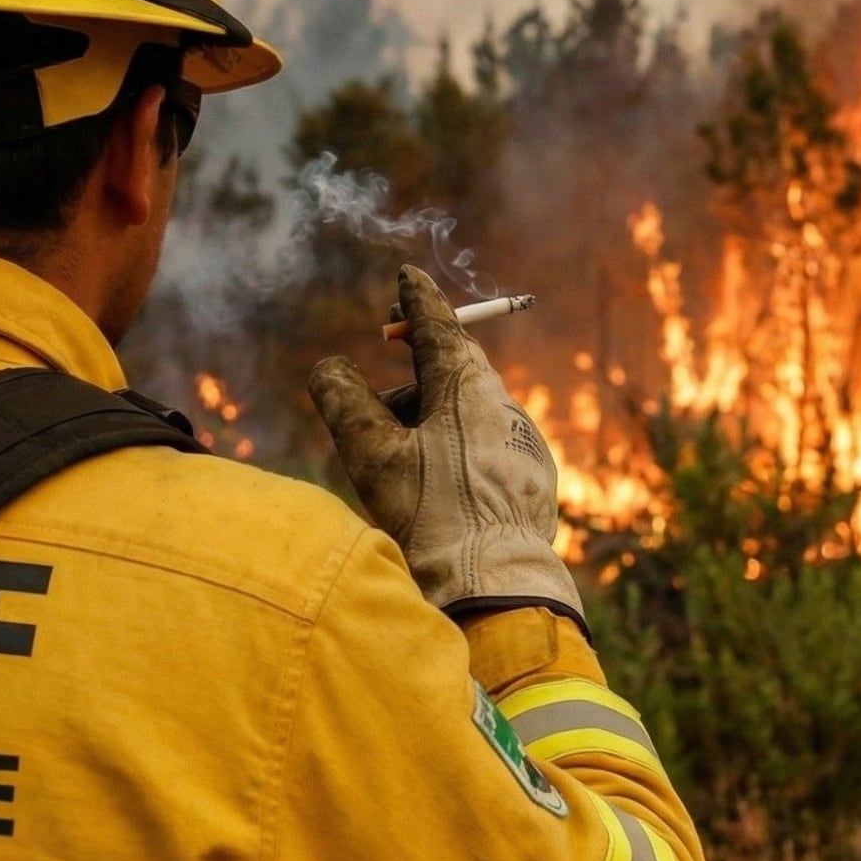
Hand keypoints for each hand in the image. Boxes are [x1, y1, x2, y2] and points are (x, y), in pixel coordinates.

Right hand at [307, 267, 580, 625]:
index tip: (407, 275)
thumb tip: (329, 368)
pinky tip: (433, 490)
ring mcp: (523, 444)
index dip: (417, 300)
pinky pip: (487, 447)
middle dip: (417, 364)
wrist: (494, 585)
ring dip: (429, 417)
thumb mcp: (371, 455)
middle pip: (454, 369)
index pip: (440, 326)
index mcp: (468, 388)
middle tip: (387, 361)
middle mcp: (504, 407)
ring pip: (468, 411)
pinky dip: (454, 450)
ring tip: (394, 459)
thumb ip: (344, 402)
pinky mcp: (531, 480)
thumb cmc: (430, 515)